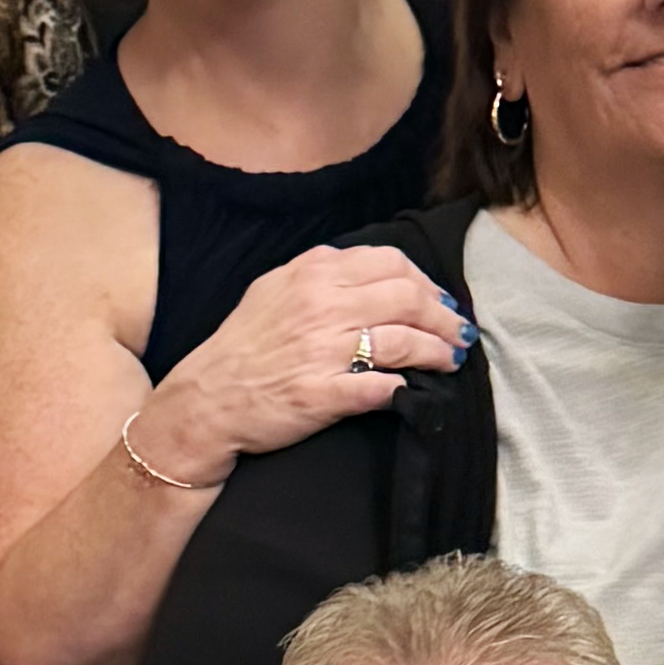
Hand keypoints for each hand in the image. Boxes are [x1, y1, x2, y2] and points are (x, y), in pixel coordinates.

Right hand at [127, 244, 470, 485]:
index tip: (439, 301)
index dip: (426, 283)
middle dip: (444, 317)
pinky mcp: (324, 394)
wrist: (205, 401)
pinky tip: (417, 390)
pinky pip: (382, 387)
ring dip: (437, 352)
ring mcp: (323, 350)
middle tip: (458, 333)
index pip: (391, 263)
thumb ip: (322, 275)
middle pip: (407, 298)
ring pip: (403, 340)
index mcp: (313, 272)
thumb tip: (375, 274)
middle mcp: (321, 305)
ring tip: (451, 361)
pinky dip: (407, 388)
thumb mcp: (275, 290)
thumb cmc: (243, 347)